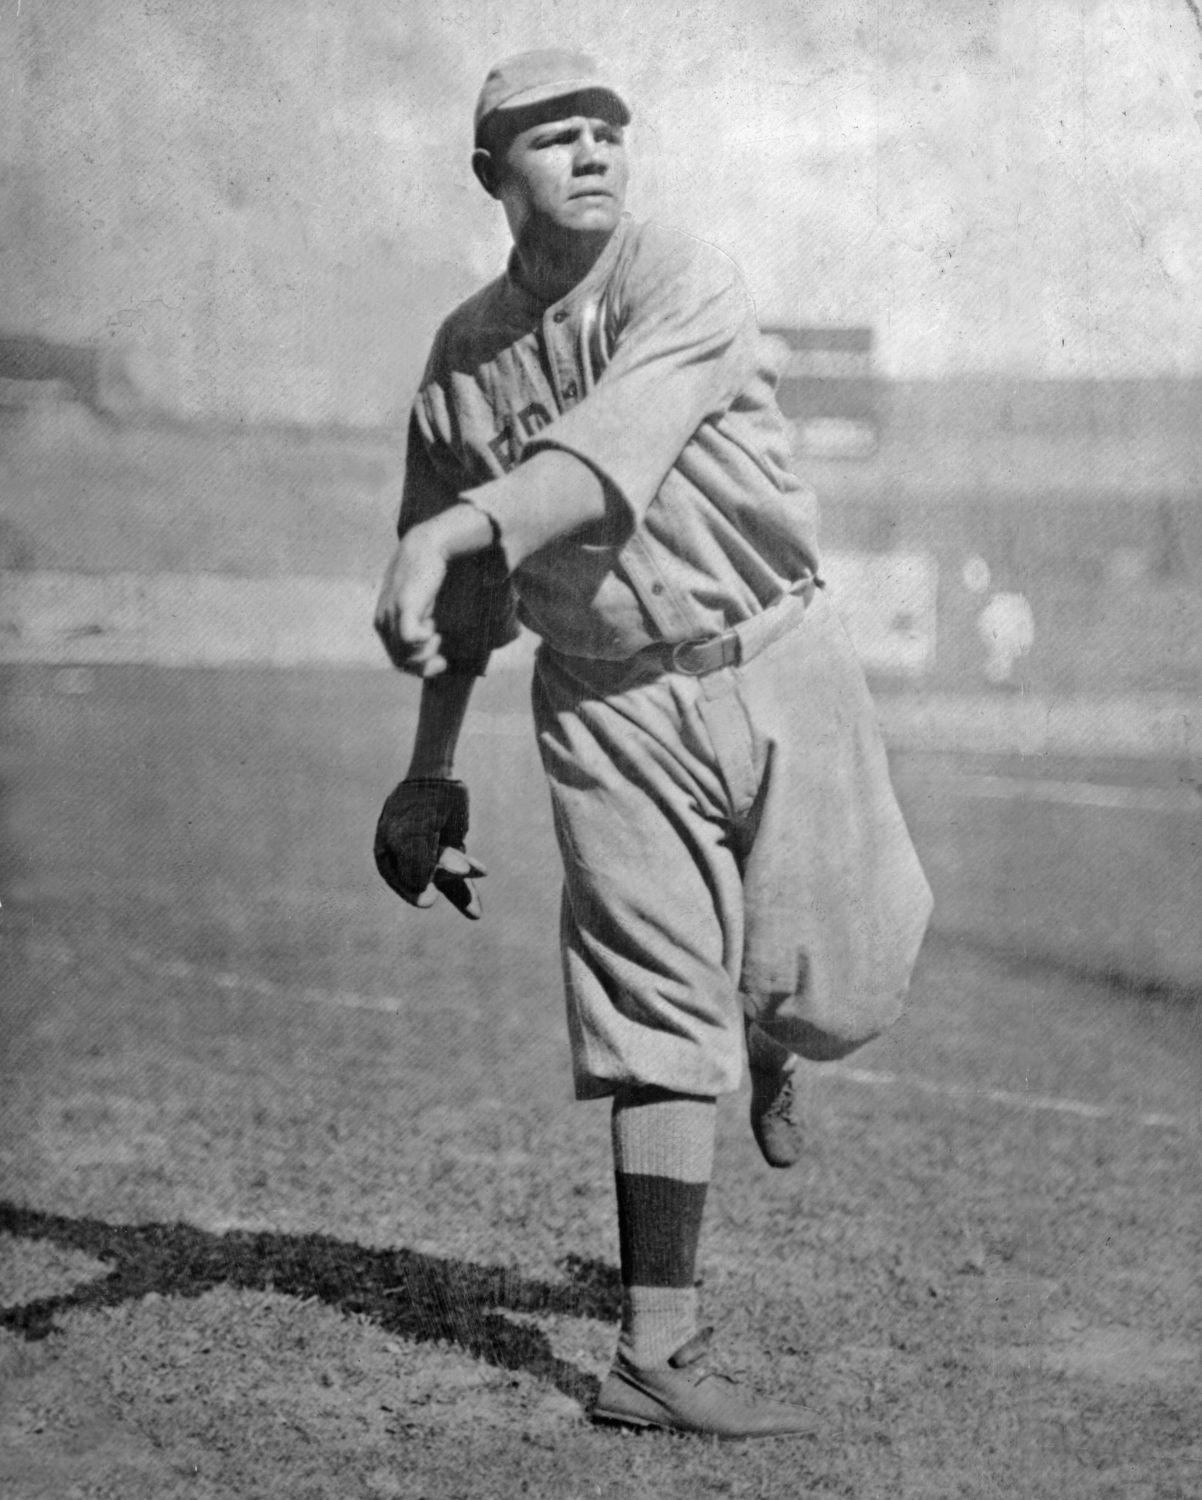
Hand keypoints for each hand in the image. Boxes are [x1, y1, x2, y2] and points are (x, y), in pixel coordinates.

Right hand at [373, 777, 486, 918]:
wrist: (442, 777)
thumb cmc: (423, 802)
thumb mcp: (416, 829)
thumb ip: (417, 861)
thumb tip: (422, 898)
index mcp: (387, 853)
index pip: (401, 880)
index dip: (415, 890)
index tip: (428, 899)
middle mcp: (406, 859)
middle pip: (426, 880)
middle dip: (447, 877)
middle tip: (466, 866)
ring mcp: (428, 859)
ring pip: (445, 881)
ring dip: (461, 884)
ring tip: (479, 881)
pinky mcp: (450, 856)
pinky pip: (456, 881)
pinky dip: (465, 894)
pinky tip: (475, 913)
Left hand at [374, 529, 450, 676]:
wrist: (425, 547)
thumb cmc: (426, 577)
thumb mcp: (419, 607)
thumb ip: (418, 625)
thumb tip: (435, 649)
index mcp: (384, 624)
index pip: (397, 660)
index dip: (420, 668)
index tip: (442, 663)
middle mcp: (383, 622)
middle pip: (401, 662)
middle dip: (425, 665)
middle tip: (443, 659)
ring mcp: (391, 615)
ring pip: (405, 654)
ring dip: (427, 650)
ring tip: (437, 633)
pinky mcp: (403, 606)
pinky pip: (410, 638)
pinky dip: (424, 638)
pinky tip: (432, 626)